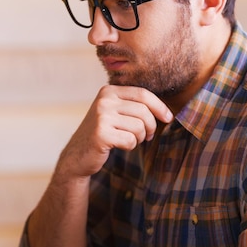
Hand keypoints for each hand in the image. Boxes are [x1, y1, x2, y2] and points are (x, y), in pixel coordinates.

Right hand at [58, 85, 172, 177]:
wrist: (77, 155)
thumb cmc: (103, 133)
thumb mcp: (115, 112)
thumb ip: (133, 105)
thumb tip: (166, 111)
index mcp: (108, 91)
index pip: (143, 94)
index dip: (159, 107)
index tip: (168, 118)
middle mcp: (104, 101)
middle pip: (144, 111)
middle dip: (151, 126)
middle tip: (147, 136)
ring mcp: (101, 117)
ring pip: (139, 127)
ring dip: (140, 138)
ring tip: (130, 140)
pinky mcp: (101, 134)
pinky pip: (130, 140)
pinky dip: (129, 146)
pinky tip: (119, 145)